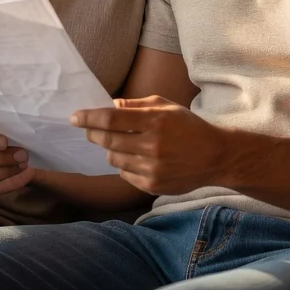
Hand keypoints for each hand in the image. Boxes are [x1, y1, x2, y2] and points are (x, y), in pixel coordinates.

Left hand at [71, 95, 231, 195]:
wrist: (215, 157)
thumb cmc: (188, 127)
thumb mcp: (166, 106)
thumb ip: (137, 105)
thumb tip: (111, 105)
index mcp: (154, 121)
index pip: (111, 119)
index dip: (89, 118)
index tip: (74, 117)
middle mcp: (152, 145)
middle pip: (107, 140)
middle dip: (92, 133)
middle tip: (87, 129)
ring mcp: (152, 168)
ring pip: (113, 158)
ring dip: (110, 148)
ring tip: (119, 142)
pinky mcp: (152, 185)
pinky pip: (124, 174)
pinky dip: (123, 165)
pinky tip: (134, 157)